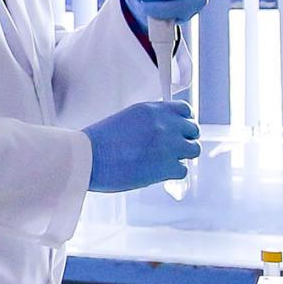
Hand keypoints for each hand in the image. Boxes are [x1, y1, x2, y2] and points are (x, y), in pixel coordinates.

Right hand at [84, 99, 201, 191]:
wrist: (89, 158)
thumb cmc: (100, 142)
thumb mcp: (126, 119)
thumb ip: (149, 122)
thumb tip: (163, 132)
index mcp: (153, 110)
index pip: (185, 110)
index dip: (183, 121)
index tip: (180, 129)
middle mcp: (165, 124)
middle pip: (193, 130)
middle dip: (185, 139)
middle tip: (173, 149)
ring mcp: (169, 145)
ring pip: (193, 150)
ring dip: (181, 156)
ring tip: (165, 162)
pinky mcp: (168, 166)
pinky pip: (183, 170)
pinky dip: (172, 173)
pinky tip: (157, 172)